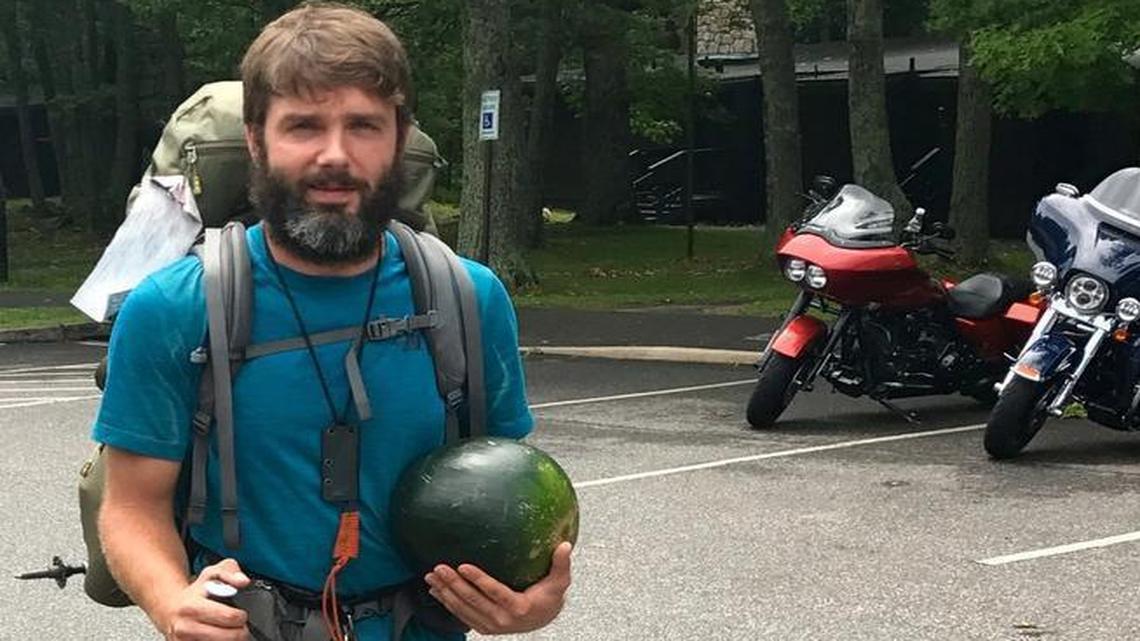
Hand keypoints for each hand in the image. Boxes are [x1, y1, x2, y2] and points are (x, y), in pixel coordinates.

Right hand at [159, 558, 251, 640]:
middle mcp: (185, 627)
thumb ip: (231, 572)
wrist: (172, 609)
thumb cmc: (197, 592)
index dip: (241, 616)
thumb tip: (243, 581)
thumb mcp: (213, 573)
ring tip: (229, 630)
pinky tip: (219, 636)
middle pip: (230, 637)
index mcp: (192, 607)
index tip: (241, 614)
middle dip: (241, 631)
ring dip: (231, 640)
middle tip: (239, 625)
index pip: (230, 617)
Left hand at [424, 542, 572, 634]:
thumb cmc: (550, 596)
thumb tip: (566, 545)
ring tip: (431, 577)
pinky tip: (435, 590)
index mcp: (519, 607)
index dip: (478, 580)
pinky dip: (447, 603)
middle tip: (439, 568)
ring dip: (445, 593)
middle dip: (453, 584)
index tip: (463, 566)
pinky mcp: (483, 627)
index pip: (495, 592)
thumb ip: (561, 564)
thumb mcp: (560, 581)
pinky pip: (461, 615)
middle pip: (473, 601)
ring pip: (463, 609)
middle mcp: (502, 619)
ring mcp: (491, 625)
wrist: (542, 619)